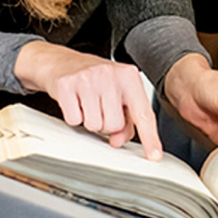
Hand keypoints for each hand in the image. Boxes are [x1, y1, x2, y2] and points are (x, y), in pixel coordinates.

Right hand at [13, 41, 161, 158]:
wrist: (63, 62)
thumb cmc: (96, 79)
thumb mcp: (118, 93)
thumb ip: (127, 119)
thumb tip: (118, 141)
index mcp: (129, 76)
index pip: (143, 113)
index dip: (149, 137)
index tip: (154, 156)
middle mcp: (111, 74)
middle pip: (115, 125)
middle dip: (106, 124)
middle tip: (100, 108)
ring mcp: (88, 78)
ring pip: (94, 125)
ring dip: (90, 120)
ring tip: (88, 103)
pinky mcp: (66, 85)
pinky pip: (74, 120)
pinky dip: (74, 116)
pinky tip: (75, 101)